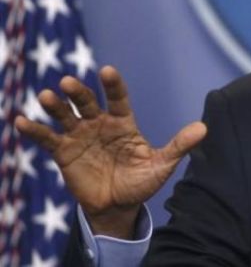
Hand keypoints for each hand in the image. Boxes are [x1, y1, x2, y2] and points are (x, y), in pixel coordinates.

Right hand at [14, 65, 206, 238]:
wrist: (118, 206)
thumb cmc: (141, 181)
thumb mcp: (161, 164)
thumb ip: (179, 146)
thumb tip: (204, 129)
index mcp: (124, 122)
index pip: (119, 98)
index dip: (113, 85)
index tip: (107, 70)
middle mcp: (100, 123)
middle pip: (88, 102)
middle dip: (79, 92)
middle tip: (69, 83)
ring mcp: (81, 136)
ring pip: (66, 116)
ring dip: (55, 106)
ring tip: (45, 96)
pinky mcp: (64, 152)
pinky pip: (48, 139)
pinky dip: (34, 130)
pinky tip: (20, 121)